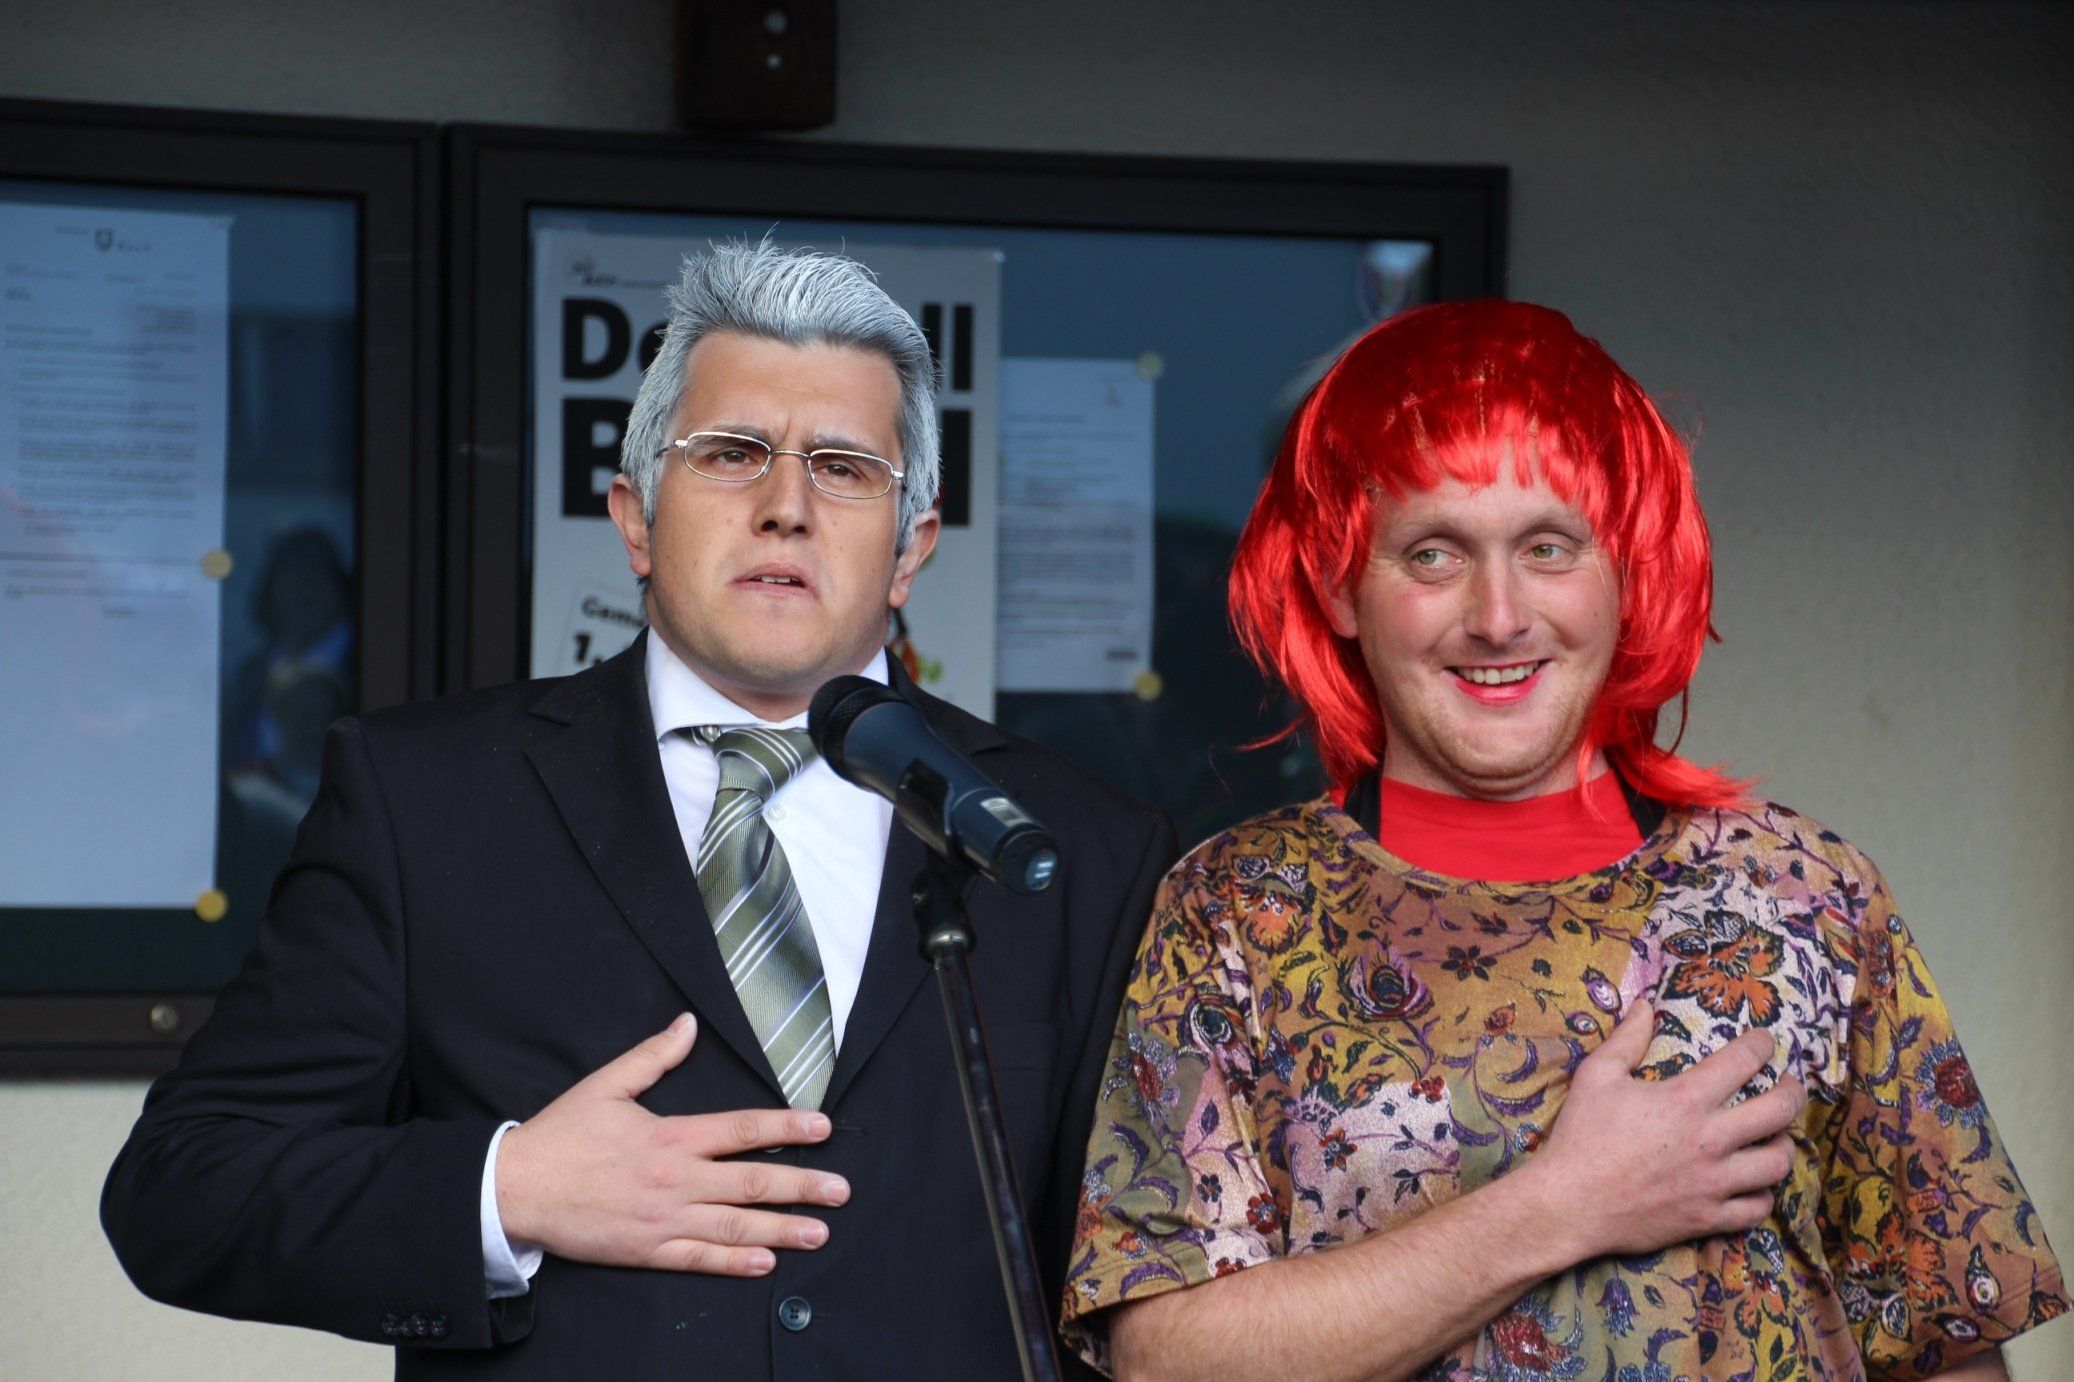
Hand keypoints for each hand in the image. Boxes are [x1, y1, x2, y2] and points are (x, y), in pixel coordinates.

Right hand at [495, 1013, 848, 1274]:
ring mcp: (662, 1220)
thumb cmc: (560, 1136)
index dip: (786, 1130)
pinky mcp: (645, 1251)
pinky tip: (765, 1264)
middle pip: (750, 1183)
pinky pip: (698, 1259)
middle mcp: (674, 1179)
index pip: (741, 1130)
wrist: (514, 1190)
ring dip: (782, 1230)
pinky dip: (734, 1263)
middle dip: (802, 1187)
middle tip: (842, 1191)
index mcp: (669, 1136)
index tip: (822, 1129)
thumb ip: (652, 1056)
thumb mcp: (606, 1085)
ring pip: (733, 1226)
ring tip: (821, 1233)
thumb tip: (686, 1024)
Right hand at [1518, 1000, 1804, 1261]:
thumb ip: (1627, 1039)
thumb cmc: (1582, 1135)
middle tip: (1788, 1086)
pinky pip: (1757, 1208)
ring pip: (1777, 1164)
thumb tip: (1644, 1005)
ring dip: (1783, 1145)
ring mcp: (1714, 1183)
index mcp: (1686, 1099)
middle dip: (1793, 1092)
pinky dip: (1762, 1194)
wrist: (1570, 1203)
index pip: (1743, 1061)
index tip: (1764, 1041)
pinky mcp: (1709, 1218)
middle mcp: (1711, 1140)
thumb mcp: (1597, 1076)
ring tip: (1776, 1137)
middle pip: (1779, 1112)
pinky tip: (1754, 1184)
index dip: (1761, 1044)